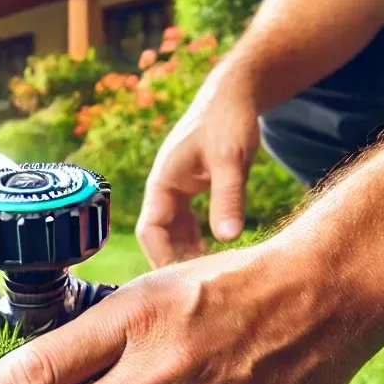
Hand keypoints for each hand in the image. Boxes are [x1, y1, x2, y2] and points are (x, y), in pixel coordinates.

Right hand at [137, 77, 260, 267]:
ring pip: (173, 233)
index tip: (184, 284)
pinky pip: (187, 225)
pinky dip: (198, 241)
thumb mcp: (230, 160)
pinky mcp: (191, 190)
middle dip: (175, 262)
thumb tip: (227, 238)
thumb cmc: (228, 120)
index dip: (162, 259)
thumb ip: (228, 198)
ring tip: (209, 277)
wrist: (234, 93)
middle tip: (201, 290)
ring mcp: (176, 190)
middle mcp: (164, 189)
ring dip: (186, 254)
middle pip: (159, 237)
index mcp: (162, 183)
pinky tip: (216, 255)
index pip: (150, 231)